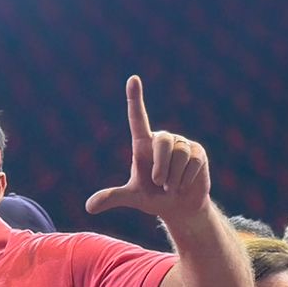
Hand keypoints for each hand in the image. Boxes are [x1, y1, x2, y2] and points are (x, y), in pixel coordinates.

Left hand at [86, 77, 210, 221]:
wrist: (179, 207)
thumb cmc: (153, 198)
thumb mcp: (132, 197)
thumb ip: (112, 198)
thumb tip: (89, 207)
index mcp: (143, 144)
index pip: (138, 118)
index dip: (135, 98)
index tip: (133, 79)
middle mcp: (162, 139)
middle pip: (162, 142)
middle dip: (160, 167)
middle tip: (159, 183)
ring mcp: (182, 144)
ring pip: (179, 154)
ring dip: (173, 177)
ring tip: (171, 186)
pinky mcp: (198, 151)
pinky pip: (193, 162)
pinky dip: (185, 179)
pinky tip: (184, 184)